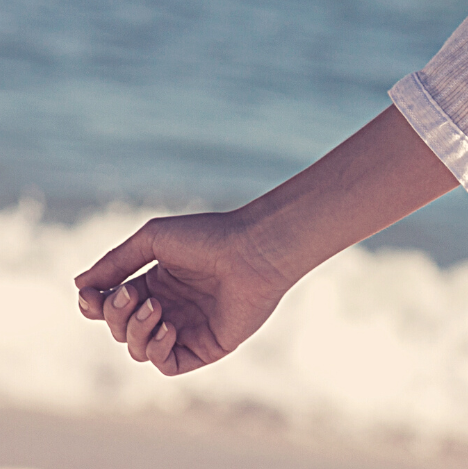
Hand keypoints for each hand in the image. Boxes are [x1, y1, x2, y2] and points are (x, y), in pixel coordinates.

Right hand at [74, 210, 291, 375]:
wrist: (254, 250)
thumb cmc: (209, 236)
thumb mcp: (154, 239)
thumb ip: (116, 262)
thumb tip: (79, 286)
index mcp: (155, 281)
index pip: (111, 304)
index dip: (94, 305)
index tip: (89, 296)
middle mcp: (169, 306)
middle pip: (119, 327)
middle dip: (116, 315)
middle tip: (134, 294)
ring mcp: (186, 328)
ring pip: (138, 349)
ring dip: (135, 332)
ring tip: (156, 308)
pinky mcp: (206, 347)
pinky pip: (167, 364)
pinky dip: (157, 351)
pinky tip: (168, 327)